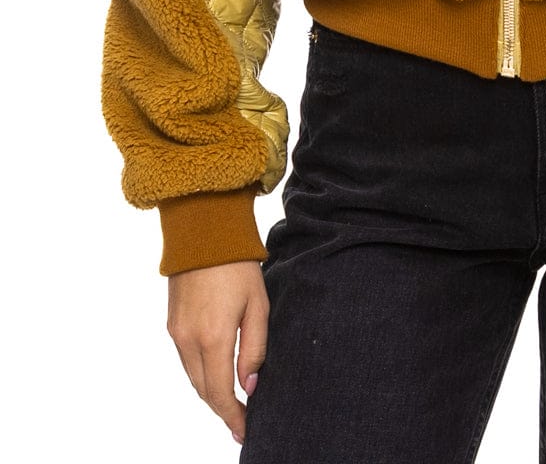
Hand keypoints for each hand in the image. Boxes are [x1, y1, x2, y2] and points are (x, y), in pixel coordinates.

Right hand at [167, 260, 268, 444]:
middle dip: (222, 409)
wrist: (203, 231)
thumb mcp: (257, 305)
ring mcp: (176, 333)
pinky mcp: (171, 323)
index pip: (221, 394)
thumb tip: (250, 385)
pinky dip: (200, 373)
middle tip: (241, 421)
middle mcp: (189, 341)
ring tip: (232, 402)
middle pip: (204, 391)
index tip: (245, 430)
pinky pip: (186, 359)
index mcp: (213, 338)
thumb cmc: (238, 265)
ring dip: (211, 392)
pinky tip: (215, 373)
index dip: (233, 416)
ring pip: (193, 377)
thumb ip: (254, 349)